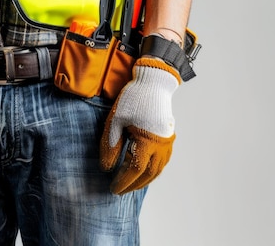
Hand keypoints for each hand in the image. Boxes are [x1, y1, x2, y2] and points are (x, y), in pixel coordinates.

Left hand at [100, 57, 180, 193]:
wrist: (154, 84)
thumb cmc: (133, 99)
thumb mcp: (115, 121)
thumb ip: (110, 146)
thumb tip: (106, 168)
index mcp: (147, 142)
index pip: (134, 170)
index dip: (123, 181)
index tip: (113, 188)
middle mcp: (160, 145)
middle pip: (148, 174)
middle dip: (133, 185)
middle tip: (120, 190)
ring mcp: (167, 142)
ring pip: (158, 169)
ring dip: (145, 180)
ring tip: (131, 185)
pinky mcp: (169, 138)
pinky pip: (163, 161)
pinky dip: (154, 170)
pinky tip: (145, 172)